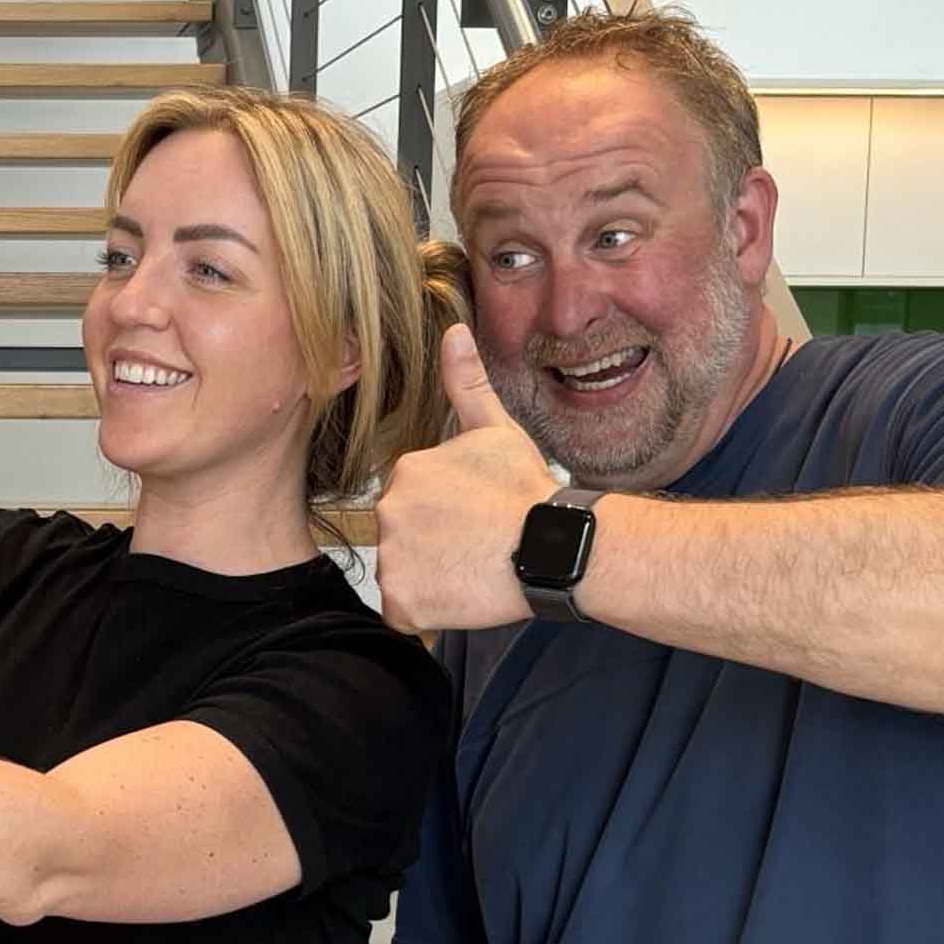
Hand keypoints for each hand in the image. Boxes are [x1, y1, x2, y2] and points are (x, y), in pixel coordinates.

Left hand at [374, 325, 561, 634]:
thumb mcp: (496, 430)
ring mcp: (392, 556)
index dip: (444, 516)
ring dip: (431, 579)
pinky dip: (427, 612)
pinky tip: (462, 594)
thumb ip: (466, 383)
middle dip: (433, 546)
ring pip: (402, 575)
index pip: (411, 502)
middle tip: (476, 546)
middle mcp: (388, 510)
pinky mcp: (402, 600)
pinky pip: (403, 612)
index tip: (474, 519)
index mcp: (405, 471)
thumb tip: (452, 330)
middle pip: (401, 538)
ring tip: (473, 569)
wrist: (555, 546)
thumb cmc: (529, 492)